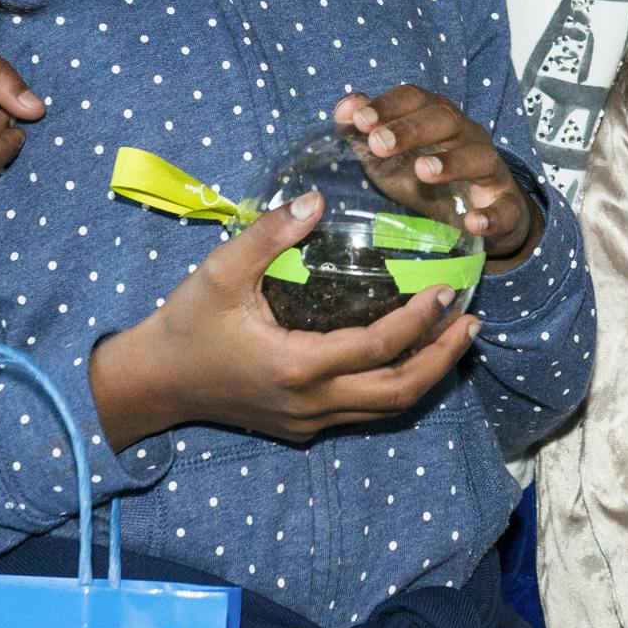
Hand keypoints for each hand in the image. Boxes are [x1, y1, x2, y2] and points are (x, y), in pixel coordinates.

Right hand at [88, 193, 479, 448]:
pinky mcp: (302, 426)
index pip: (379, 348)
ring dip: (427, 374)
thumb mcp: (220, 271)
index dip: (421, 321)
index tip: (448, 290)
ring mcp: (309, 421)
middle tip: (472, 320)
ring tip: (455, 337)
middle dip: (443, 357)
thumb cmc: (187, 323)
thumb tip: (316, 200)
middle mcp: (312, 403)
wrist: (155, 383)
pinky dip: (396, 385)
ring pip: (387, 408)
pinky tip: (408, 355)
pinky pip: (363, 411)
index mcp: (297, 366)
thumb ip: (268, 236)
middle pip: (400, 391)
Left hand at [334, 86, 541, 266]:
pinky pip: (505, 209)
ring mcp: (490, 170)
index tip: (359, 118)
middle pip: (445, 120)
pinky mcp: (507, 206)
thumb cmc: (429, 178)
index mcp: (438, 118)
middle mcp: (467, 136)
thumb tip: (343, 109)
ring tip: (423, 172)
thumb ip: (369, 132)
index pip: (415, 99)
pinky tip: (474, 222)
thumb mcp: (395, 155)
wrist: (483, 212)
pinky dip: (491, 215)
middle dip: (412, 129)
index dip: (388, 105)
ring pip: (478, 157)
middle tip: (379, 143)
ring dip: (452, 163)